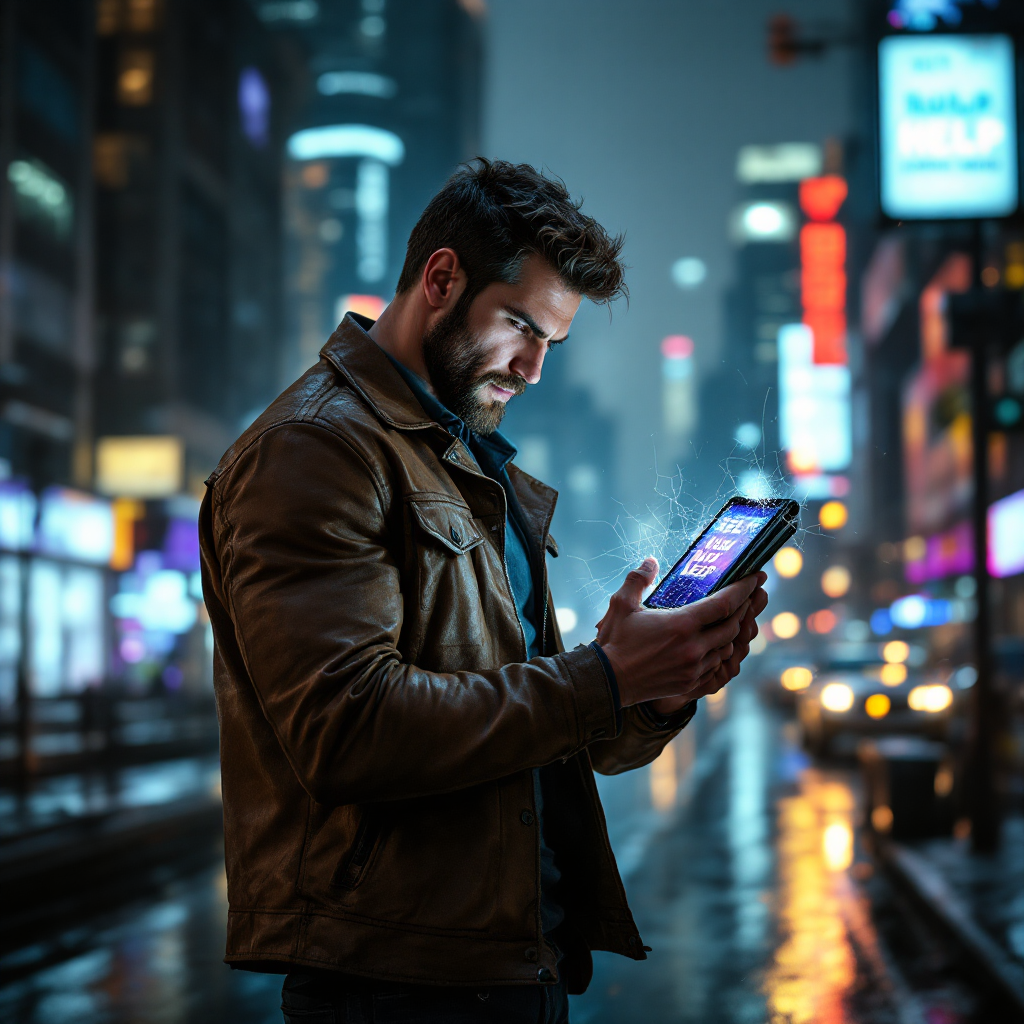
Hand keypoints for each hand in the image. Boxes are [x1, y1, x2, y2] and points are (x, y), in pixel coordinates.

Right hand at [594, 558, 767, 708]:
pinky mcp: (690, 683)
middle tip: (751, 595)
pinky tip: (716, 644)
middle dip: (745, 609)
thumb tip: (651, 561)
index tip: (757, 577)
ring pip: (727, 648)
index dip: (744, 589)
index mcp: (681, 625)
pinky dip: (720, 653)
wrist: (608, 681)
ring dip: (732, 632)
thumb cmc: (615, 641)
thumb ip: (637, 579)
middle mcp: (694, 648)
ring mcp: (694, 668)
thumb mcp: (621, 605)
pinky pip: (716, 667)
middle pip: (733, 626)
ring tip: (733, 618)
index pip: (724, 604)